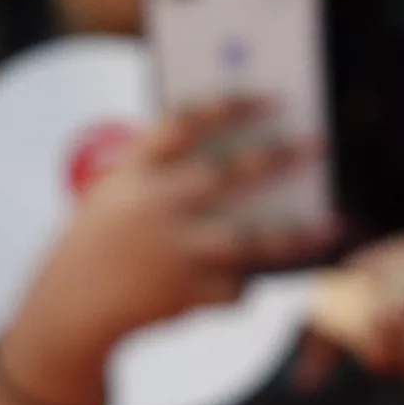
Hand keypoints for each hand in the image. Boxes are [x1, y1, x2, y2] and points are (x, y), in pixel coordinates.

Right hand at [0, 96, 329, 402]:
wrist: (69, 307)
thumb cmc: (109, 238)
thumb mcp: (120, 193)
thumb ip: (168, 170)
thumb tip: (252, 152)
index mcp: (134, 173)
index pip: (185, 124)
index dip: (230, 106)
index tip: (272, 97)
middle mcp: (155, 208)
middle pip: (230, 175)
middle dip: (279, 158)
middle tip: (320, 144)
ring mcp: (174, 253)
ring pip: (253, 242)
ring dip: (298, 236)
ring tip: (333, 225)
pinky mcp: (188, 295)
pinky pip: (237, 285)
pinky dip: (242, 284)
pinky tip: (236, 283)